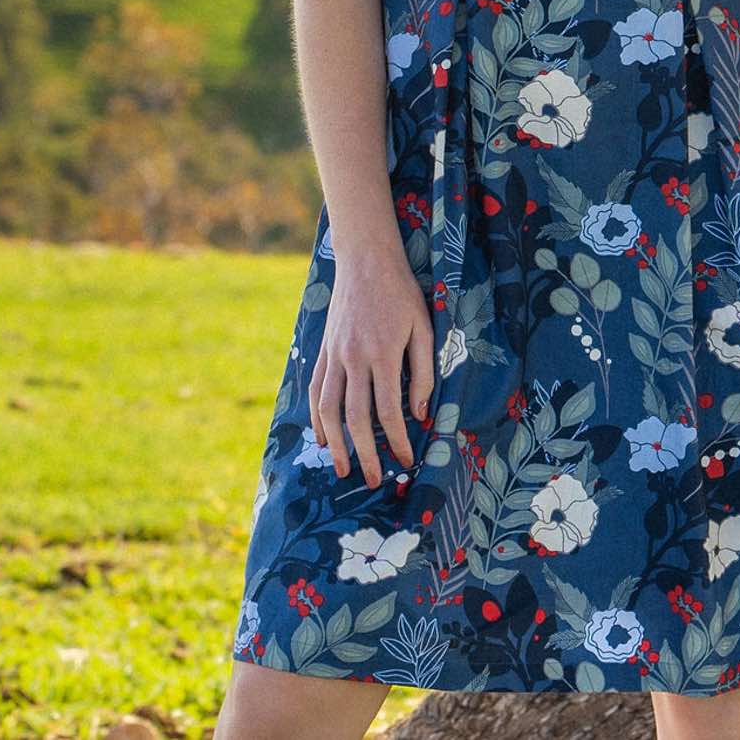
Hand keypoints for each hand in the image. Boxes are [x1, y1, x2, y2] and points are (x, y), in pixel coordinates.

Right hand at [308, 248, 435, 487]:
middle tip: (375, 479)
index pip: (389, 411)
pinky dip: (316, 417)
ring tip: (343, 469)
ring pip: (329, 409)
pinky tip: (322, 436)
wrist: (365, 260)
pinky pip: (316, 390)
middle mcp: (354, 359)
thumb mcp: (422, 326)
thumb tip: (419, 413)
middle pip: (356, 418)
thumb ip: (422, 370)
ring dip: (335, 443)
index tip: (406, 460)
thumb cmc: (401, 293)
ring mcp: (334, 355)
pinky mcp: (323, 350)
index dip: (398, 440)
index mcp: (382, 354)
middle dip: (366, 453)